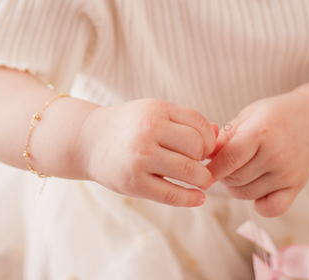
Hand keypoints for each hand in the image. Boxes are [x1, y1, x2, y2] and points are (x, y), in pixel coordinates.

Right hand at [77, 99, 216, 206]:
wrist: (88, 140)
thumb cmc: (128, 127)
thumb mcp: (153, 114)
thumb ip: (184, 122)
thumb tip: (220, 133)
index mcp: (156, 110)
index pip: (199, 123)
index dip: (209, 139)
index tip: (206, 148)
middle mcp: (148, 130)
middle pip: (196, 146)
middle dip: (205, 159)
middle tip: (202, 166)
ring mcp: (140, 157)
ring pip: (189, 170)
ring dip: (202, 179)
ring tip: (202, 182)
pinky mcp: (134, 182)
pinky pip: (171, 194)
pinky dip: (190, 198)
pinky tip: (198, 198)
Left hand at [206, 95, 308, 217]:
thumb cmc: (274, 117)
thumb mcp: (249, 115)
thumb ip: (226, 136)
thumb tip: (205, 156)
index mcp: (262, 132)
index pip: (230, 157)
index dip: (212, 167)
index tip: (203, 170)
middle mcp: (277, 154)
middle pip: (235, 179)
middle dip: (224, 175)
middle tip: (227, 165)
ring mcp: (288, 173)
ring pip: (247, 195)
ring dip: (237, 187)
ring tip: (242, 171)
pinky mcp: (296, 187)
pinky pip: (270, 209)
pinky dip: (258, 204)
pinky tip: (258, 188)